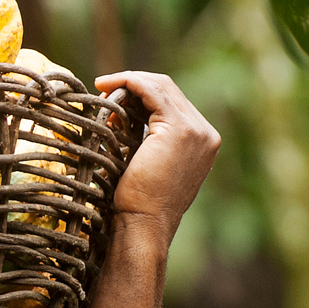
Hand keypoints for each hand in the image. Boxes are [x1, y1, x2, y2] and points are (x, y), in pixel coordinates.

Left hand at [94, 71, 219, 250]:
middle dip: (135, 85)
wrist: (145, 225)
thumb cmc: (139, 205)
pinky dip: (131, 83)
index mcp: (202, 142)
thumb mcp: (148, 166)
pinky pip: (153, 93)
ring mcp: (196, 130)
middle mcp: (206, 133)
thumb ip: (149, 143)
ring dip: (130, 82)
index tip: (113, 97)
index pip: (174, 103)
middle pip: (170, 91)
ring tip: (102, 87)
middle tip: (104, 86)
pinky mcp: (179, 130)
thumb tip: (123, 122)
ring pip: (162, 88)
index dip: (142, 94)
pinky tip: (110, 86)